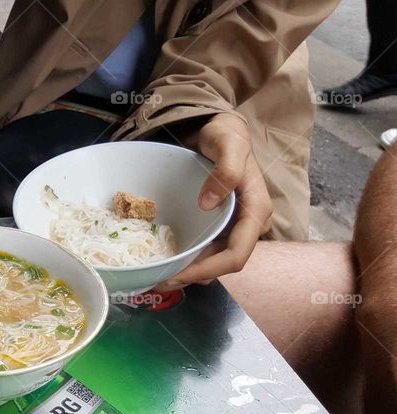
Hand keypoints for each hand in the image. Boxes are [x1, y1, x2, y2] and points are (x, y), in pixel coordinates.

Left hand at [157, 113, 272, 290]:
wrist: (220, 130)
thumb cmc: (226, 135)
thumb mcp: (228, 144)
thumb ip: (225, 170)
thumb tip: (209, 204)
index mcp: (256, 211)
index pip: (236, 255)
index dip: (208, 270)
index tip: (179, 276)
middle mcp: (247, 224)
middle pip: (223, 263)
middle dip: (193, 276)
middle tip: (159, 281)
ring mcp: (233, 226)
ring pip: (213, 259)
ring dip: (189, 272)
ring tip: (158, 276)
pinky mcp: (219, 224)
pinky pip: (205, 247)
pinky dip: (188, 258)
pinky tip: (166, 259)